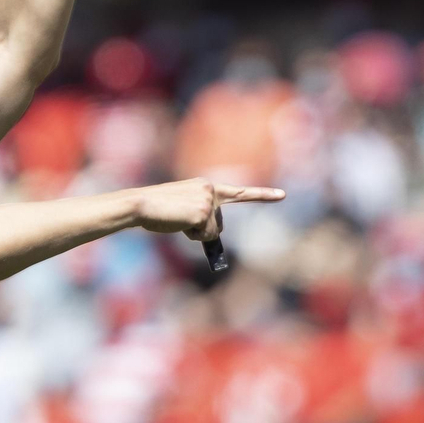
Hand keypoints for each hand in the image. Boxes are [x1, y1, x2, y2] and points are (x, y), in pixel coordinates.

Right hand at [133, 179, 284, 241]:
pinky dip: (191, 236)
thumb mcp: (183, 208)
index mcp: (207, 186)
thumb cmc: (157, 209)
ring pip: (212, 232)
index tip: (282, 195)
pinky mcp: (203, 213)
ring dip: (195, 233)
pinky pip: (204, 236)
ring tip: (176, 220)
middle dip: (204, 230)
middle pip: (219, 224)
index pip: (239, 192)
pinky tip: (178, 224)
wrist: (141, 204)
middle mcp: (211, 191)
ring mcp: (208, 202)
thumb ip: (200, 215)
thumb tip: (213, 235)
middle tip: (180, 221)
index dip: (262, 195)